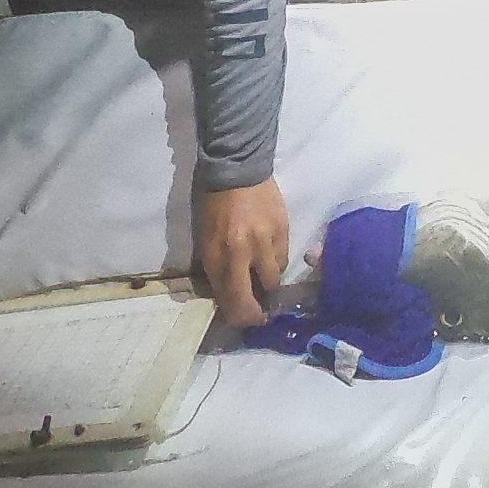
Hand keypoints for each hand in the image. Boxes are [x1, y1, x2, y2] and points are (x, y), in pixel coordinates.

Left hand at [195, 178, 289, 326]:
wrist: (238, 167)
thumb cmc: (214, 203)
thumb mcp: (205, 237)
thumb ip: (214, 266)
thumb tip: (225, 293)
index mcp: (218, 253)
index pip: (231, 298)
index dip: (238, 316)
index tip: (242, 320)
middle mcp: (243, 251)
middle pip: (256, 295)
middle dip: (256, 310)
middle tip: (259, 313)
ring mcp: (266, 240)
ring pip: (273, 278)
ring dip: (267, 281)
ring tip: (261, 274)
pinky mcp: (283, 229)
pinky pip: (283, 257)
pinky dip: (275, 260)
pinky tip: (268, 253)